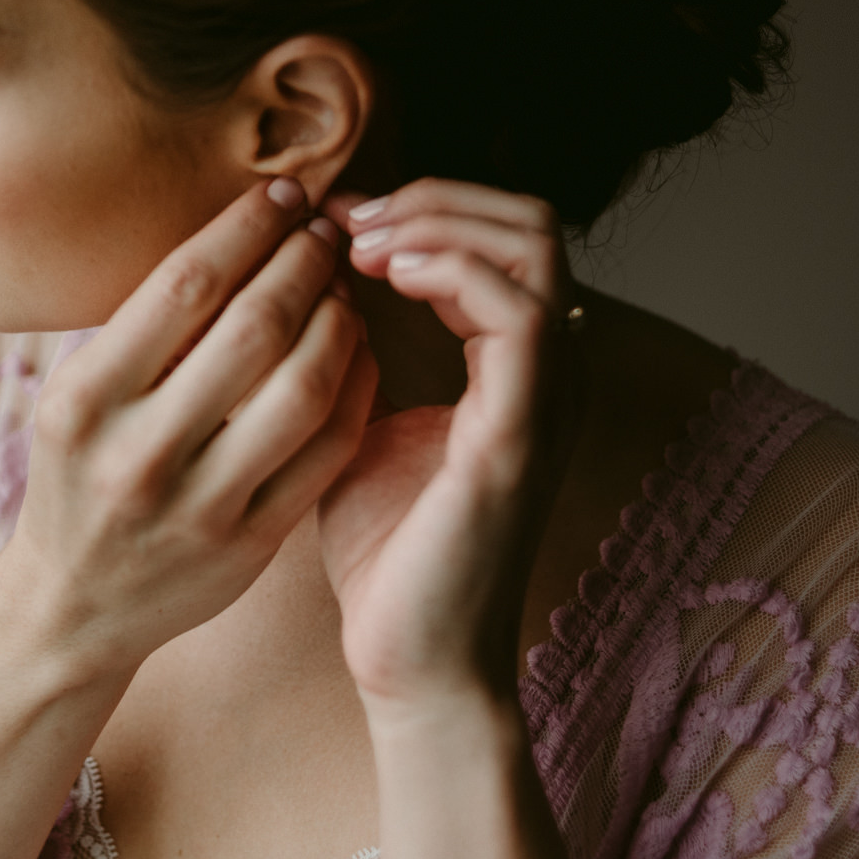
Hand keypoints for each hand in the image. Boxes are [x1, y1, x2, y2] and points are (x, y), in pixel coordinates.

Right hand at [8, 177, 379, 680]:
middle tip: (326, 229)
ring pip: (304, 386)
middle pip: (254, 327)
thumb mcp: (77, 399)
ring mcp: (200, 505)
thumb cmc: (80, 477)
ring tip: (343, 287)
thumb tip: (236, 230)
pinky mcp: (251, 544)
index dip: (248, 226)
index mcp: (84, 401)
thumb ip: (144, 330)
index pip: (184, 284)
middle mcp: (139, 453)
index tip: (282, 193)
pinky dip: (356, 386)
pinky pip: (328, 448)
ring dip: (340, 319)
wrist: (72, 608)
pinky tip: (356, 351)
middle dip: (304, 261)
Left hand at [317, 179, 584, 711]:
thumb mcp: (360, 426)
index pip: (505, 237)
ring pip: (534, 247)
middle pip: (532, 222)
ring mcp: (547, 398)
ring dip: (438, 224)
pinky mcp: (524, 432)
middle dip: (433, 199)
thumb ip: (356, 357)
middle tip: (350, 219)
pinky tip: (384, 280)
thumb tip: (309, 286)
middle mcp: (550, 372)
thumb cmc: (386, 553)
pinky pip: (518, 313)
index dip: (424, 209)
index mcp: (517, 368)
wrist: (410, 659)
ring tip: (359, 243)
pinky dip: (451, 271)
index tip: (339, 218)